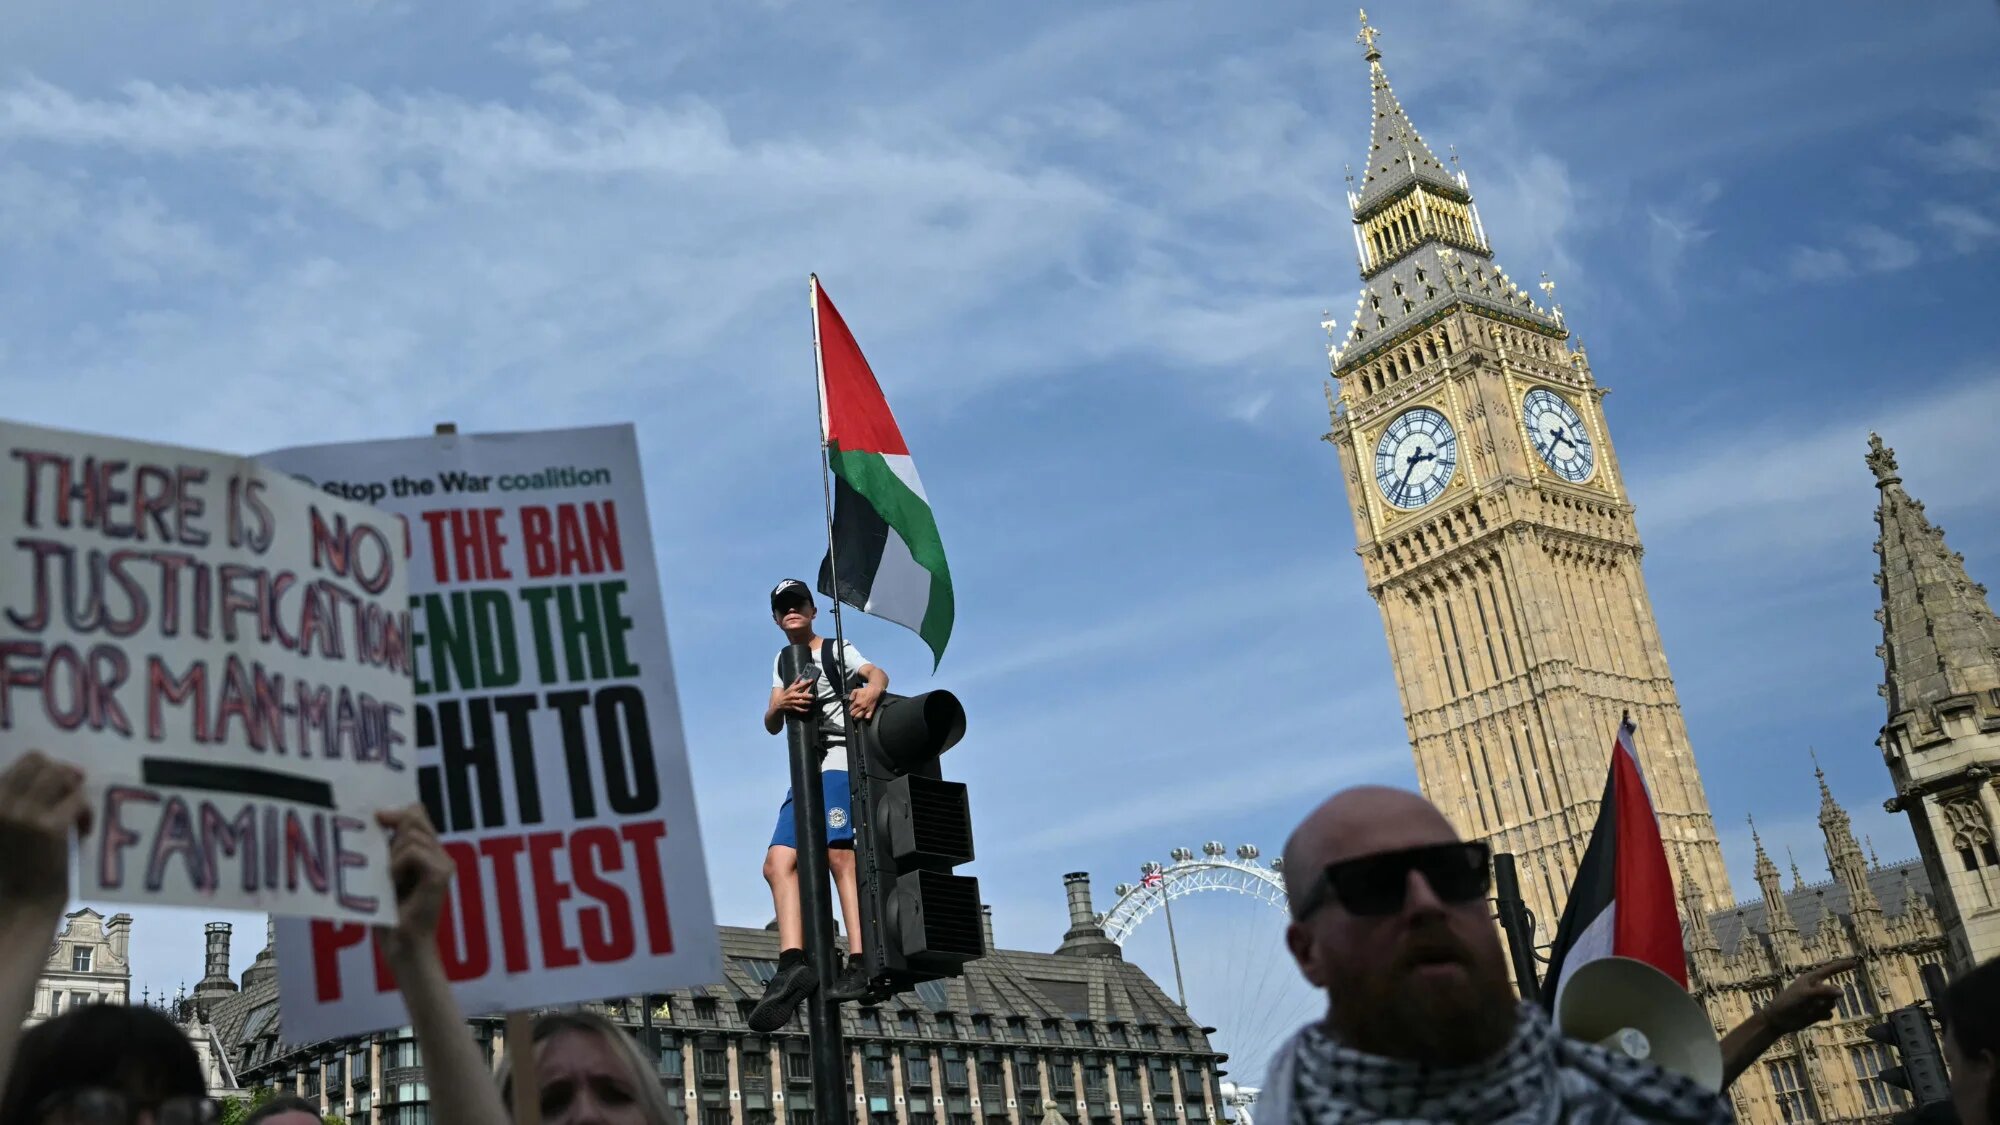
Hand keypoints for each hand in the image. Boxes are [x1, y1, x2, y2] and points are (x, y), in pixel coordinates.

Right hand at [0, 752, 89, 913]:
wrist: (20, 908)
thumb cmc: (17, 869)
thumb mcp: (12, 829)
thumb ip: (28, 800)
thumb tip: (72, 770)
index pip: (25, 762)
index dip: (49, 769)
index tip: (63, 787)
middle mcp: (1, 804)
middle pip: (44, 763)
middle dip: (64, 777)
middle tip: (71, 803)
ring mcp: (22, 814)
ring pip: (62, 776)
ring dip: (75, 795)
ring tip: (75, 822)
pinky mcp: (48, 828)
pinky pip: (78, 800)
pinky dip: (86, 814)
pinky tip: (82, 834)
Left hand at [372, 804, 456, 962]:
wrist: (402, 945)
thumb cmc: (389, 914)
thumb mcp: (385, 873)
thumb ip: (388, 848)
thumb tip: (378, 819)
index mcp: (429, 852)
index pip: (417, 813)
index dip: (397, 811)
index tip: (377, 819)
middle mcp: (440, 854)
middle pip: (415, 816)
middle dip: (392, 830)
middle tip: (382, 857)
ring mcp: (444, 864)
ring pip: (412, 833)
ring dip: (392, 853)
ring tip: (389, 878)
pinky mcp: (441, 875)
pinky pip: (413, 851)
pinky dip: (397, 864)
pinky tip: (394, 882)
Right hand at [774, 677, 815, 714]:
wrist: (779, 702)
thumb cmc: (786, 693)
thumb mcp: (790, 687)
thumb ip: (796, 681)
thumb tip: (801, 675)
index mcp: (792, 689)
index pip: (800, 685)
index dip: (806, 682)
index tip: (812, 680)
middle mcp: (792, 695)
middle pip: (801, 695)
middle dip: (807, 696)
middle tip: (813, 696)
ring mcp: (792, 702)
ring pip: (801, 702)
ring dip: (807, 702)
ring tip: (811, 702)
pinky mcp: (793, 707)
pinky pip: (799, 709)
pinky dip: (804, 710)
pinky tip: (808, 709)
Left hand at [848, 683, 883, 720]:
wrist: (873, 691)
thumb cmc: (865, 690)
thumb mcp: (856, 690)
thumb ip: (851, 695)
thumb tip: (850, 700)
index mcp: (857, 702)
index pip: (850, 709)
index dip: (850, 709)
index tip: (851, 708)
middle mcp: (861, 707)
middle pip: (853, 714)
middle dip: (852, 713)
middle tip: (852, 712)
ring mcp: (866, 709)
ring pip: (859, 716)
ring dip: (857, 716)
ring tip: (856, 716)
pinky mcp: (871, 710)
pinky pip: (868, 717)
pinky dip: (865, 717)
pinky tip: (864, 716)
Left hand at [1763, 957, 1858, 1031]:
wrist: (1779, 1019)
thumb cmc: (1789, 1001)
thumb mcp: (1806, 994)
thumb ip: (1824, 992)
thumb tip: (1842, 992)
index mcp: (1812, 979)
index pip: (1830, 970)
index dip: (1843, 966)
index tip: (1855, 962)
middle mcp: (1817, 988)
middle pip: (1835, 992)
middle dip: (1827, 998)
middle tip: (1812, 1002)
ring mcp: (1818, 1001)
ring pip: (1832, 1004)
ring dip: (1823, 1008)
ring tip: (1808, 1009)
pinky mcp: (1818, 1012)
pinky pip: (1829, 1014)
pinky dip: (1822, 1016)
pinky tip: (1811, 1016)